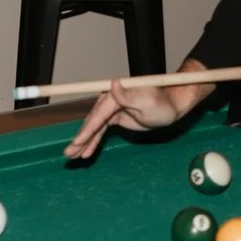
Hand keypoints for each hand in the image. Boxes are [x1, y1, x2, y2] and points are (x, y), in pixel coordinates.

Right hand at [64, 65, 214, 160]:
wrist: (172, 106)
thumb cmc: (163, 104)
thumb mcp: (147, 102)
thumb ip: (128, 96)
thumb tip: (114, 83)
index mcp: (116, 95)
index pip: (98, 115)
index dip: (87, 130)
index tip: (77, 142)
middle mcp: (110, 100)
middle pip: (92, 121)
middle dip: (80, 139)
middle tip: (68, 154)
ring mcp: (112, 109)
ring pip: (94, 127)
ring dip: (84, 142)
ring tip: (72, 157)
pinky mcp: (116, 117)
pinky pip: (101, 130)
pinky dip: (93, 141)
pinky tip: (86, 152)